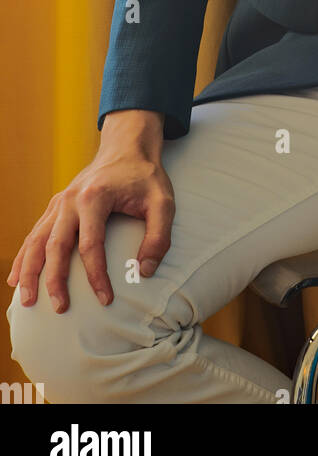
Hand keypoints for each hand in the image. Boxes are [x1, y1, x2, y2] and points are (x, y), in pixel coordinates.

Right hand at [6, 113, 174, 313]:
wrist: (126, 147)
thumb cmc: (145, 176)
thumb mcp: (163, 202)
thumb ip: (158, 236)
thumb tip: (145, 271)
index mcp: (95, 198)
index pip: (90, 245)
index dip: (97, 276)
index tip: (106, 300)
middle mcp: (70, 200)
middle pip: (56, 246)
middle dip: (55, 280)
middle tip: (60, 308)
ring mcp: (59, 202)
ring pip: (37, 240)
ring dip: (29, 271)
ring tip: (26, 300)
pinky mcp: (56, 205)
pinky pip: (35, 233)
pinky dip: (24, 256)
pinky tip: (16, 277)